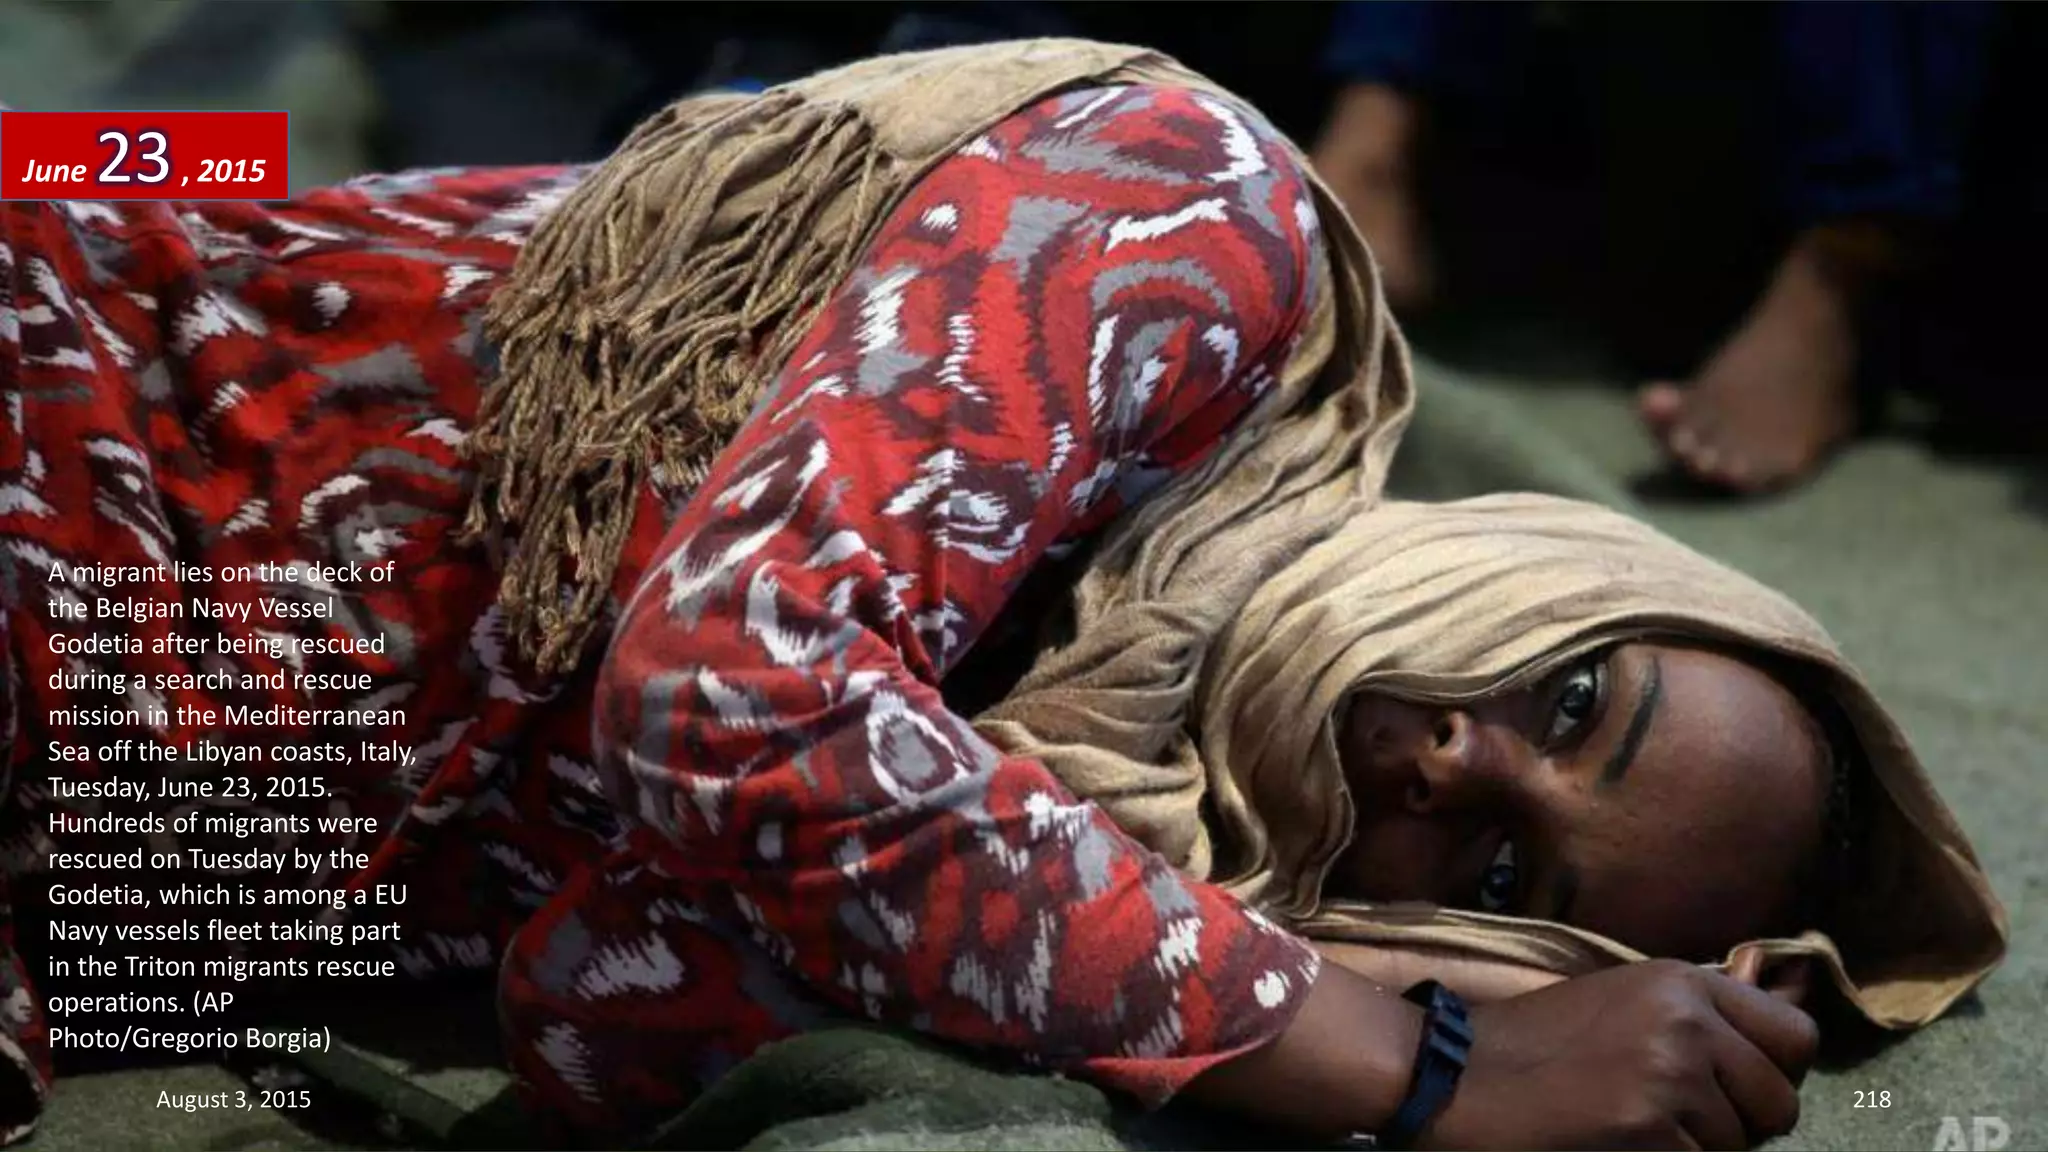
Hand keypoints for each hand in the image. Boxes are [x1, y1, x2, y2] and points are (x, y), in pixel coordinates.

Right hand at [1423, 958, 1819, 1150]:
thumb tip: (1784, 1011)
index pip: (1795, 1036)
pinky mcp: (1649, 1132)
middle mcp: (1687, 1022)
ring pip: (1738, 1146)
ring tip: (1632, 1126)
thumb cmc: (1533, 1042)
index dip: (1775, 1072)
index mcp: (1682, 982)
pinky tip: (1617, 1145)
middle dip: (1742, 1125)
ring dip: (1696, 1150)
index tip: (1739, 1087)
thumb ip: (1696, 1012)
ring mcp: (1670, 1078)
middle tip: (1680, 1121)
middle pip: (1779, 1102)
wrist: (1454, 1075)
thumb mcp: (1621, 999)